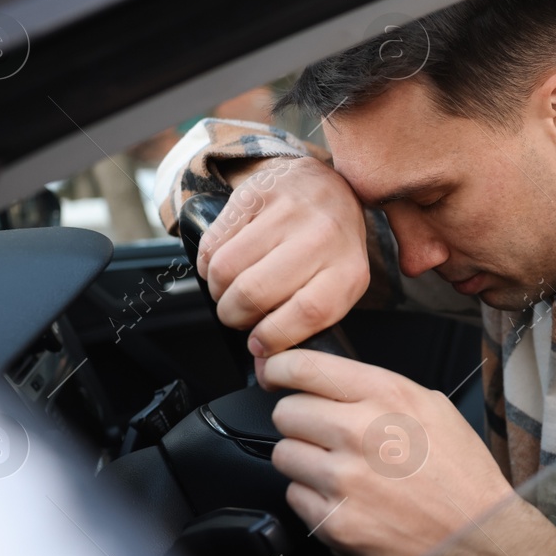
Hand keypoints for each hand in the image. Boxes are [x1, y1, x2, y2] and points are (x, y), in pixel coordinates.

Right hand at [196, 156, 369, 357]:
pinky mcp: (256, 193)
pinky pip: (213, 244)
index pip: (307, 312)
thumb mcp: (336, 286)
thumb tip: (263, 368)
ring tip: (231, 293)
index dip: (273, 337)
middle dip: (235, 316)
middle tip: (238, 316)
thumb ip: (306, 325)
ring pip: (226, 269)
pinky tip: (224, 266)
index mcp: (348, 269)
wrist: (329, 187)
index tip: (258, 345)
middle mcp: (322, 236)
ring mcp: (288, 211)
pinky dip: (208, 266)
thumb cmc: (330, 248)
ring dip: (219, 292)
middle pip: (256, 293)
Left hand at [260, 349, 555, 555]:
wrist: (480, 535)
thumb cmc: (461, 474)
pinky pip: (295, 497)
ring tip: (339, 470)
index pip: (305, 366)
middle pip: (286, 411)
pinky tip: (346, 499)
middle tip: (322, 433)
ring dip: (304, 461)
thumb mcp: (432, 407)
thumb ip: (380, 390)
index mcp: (387, 395)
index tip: (276, 375)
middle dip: (299, 421)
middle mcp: (362, 432)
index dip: (281, 368)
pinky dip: (314, 499)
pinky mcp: (335, 521)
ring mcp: (345, 479)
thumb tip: (331, 382)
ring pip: (284, 454)